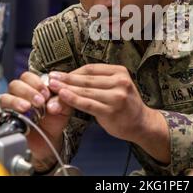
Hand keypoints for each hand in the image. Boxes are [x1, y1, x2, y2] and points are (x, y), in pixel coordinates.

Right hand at [0, 71, 72, 170]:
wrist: (50, 140)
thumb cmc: (54, 121)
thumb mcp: (64, 109)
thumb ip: (62, 101)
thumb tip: (52, 103)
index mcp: (34, 88)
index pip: (28, 77)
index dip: (36, 83)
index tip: (46, 93)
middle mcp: (20, 95)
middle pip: (15, 85)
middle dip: (28, 92)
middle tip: (39, 101)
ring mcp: (10, 108)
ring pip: (5, 98)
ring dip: (16, 101)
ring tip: (27, 108)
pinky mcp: (4, 122)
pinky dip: (6, 116)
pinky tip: (18, 120)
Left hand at [47, 64, 169, 162]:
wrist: (141, 122)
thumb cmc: (125, 104)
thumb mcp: (116, 86)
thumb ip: (98, 82)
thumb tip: (70, 78)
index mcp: (120, 72)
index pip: (91, 69)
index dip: (73, 71)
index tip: (59, 73)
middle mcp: (120, 82)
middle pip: (87, 79)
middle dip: (66, 79)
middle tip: (51, 78)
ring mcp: (117, 97)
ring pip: (85, 91)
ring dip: (66, 89)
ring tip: (53, 87)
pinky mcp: (111, 111)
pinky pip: (88, 104)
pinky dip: (73, 100)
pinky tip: (63, 96)